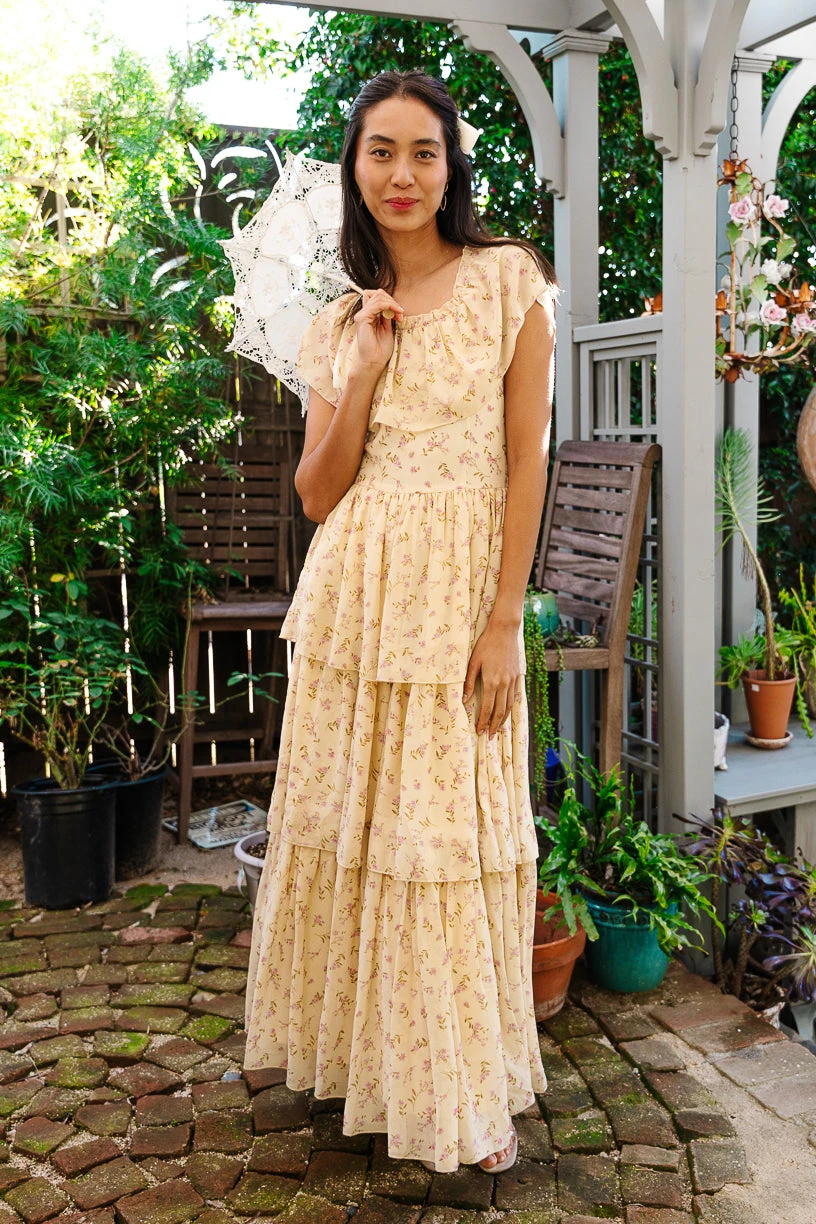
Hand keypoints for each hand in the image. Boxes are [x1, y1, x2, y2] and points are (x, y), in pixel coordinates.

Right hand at [354, 289, 403, 373]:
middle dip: (392, 300)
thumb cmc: (381, 349)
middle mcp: (364, 314)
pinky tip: (396, 314)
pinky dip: (389, 306)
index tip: (399, 312)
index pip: (377, 296)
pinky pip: (377, 304)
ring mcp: (362, 315)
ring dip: (392, 303)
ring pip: (378, 296)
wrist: (375, 361)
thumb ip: (387, 316)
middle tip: (400, 313)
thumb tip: (391, 306)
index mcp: (369, 315)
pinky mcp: (363, 319)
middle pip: (377, 294)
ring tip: (399, 315)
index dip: (389, 300)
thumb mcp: (387, 328)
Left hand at [464, 621, 521, 736]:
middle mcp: (504, 684)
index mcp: (492, 681)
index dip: (483, 722)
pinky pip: (514, 696)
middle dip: (494, 725)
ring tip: (498, 729)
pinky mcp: (517, 676)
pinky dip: (511, 708)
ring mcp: (512, 680)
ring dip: (503, 720)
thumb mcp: (473, 662)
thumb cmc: (486, 644)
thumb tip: (464, 701)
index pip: (487, 708)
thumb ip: (468, 683)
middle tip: (489, 736)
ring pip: (509, 706)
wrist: (504, 631)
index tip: (480, 731)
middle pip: (500, 711)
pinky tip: (506, 712)